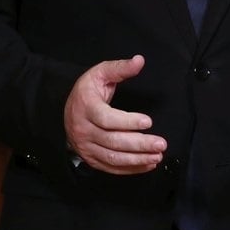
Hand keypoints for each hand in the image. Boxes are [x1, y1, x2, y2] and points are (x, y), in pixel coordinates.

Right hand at [64, 54, 166, 174]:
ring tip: (157, 156)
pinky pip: (111, 167)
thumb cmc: (88, 91)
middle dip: (139, 144)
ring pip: (113, 158)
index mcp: (85, 107)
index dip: (128, 122)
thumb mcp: (100, 73)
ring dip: (137, 159)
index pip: (106, 118)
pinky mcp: (91, 159)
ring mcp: (86, 147)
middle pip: (112, 141)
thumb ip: (120, 68)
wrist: (69, 111)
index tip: (148, 122)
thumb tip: (140, 61)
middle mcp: (83, 129)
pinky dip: (130, 169)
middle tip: (160, 144)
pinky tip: (147, 164)